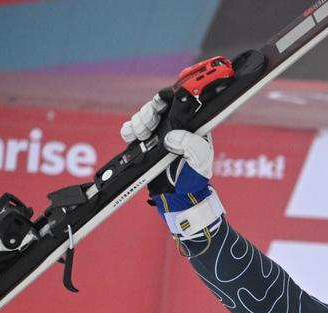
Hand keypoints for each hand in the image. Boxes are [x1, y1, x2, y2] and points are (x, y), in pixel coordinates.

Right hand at [123, 93, 221, 238]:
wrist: (178, 198)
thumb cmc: (193, 179)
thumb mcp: (200, 161)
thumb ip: (191, 145)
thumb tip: (171, 135)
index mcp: (189, 128)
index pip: (175, 105)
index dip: (165, 99)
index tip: (159, 104)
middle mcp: (172, 129)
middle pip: (154, 109)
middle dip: (148, 113)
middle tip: (149, 125)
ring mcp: (157, 137)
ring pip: (141, 118)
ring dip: (138, 122)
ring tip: (142, 134)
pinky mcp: (144, 146)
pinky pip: (130, 131)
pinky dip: (128, 131)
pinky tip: (132, 137)